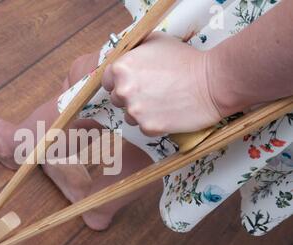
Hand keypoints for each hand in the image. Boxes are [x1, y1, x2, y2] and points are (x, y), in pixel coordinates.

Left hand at [101, 32, 221, 135]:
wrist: (212, 82)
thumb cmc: (186, 59)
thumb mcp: (155, 41)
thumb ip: (134, 51)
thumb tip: (125, 58)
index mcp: (121, 69)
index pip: (106, 81)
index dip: (119, 82)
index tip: (131, 83)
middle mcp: (123, 91)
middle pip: (117, 99)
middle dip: (131, 96)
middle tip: (152, 91)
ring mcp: (135, 111)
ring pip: (129, 116)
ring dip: (142, 111)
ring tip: (162, 102)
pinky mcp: (149, 127)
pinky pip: (144, 128)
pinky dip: (154, 123)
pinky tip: (168, 112)